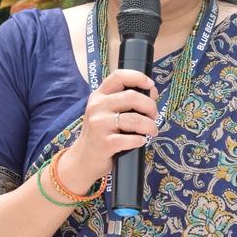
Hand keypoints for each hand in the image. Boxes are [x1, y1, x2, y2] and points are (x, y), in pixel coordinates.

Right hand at [58, 69, 158, 192]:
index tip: (150, 85)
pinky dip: (140, 140)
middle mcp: (97, 107)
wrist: (83, 159)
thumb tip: (151, 90)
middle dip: (150, 106)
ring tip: (151, 131)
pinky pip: (131, 139)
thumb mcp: (105, 112)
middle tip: (153, 116)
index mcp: (98, 96)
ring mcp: (99, 125)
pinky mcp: (104, 143)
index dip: (138, 77)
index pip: (119, 76)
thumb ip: (124, 100)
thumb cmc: (100, 134)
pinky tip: (140, 141)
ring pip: (135, 119)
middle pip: (132, 97)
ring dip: (150, 126)